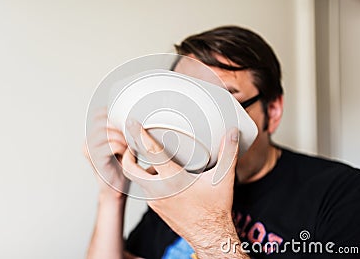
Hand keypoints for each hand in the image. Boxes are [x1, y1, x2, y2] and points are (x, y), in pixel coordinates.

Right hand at [85, 107, 128, 200]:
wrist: (116, 188)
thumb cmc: (123, 165)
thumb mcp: (124, 141)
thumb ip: (123, 128)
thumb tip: (134, 115)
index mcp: (92, 134)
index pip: (100, 114)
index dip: (114, 115)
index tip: (126, 121)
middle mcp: (88, 140)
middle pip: (104, 121)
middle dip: (120, 126)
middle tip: (130, 135)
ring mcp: (89, 150)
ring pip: (107, 132)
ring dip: (122, 137)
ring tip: (129, 145)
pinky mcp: (95, 159)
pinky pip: (111, 145)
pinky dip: (122, 147)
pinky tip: (126, 153)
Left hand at [121, 120, 242, 256]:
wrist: (210, 237)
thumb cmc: (215, 210)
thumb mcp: (223, 179)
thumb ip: (228, 153)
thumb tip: (232, 133)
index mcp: (174, 179)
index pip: (151, 153)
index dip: (139, 136)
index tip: (131, 123)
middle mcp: (159, 190)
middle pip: (130, 168)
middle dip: (127, 153)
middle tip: (133, 142)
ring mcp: (154, 200)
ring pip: (137, 179)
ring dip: (139, 167)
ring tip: (151, 156)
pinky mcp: (155, 207)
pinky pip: (145, 189)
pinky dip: (148, 179)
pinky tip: (161, 174)